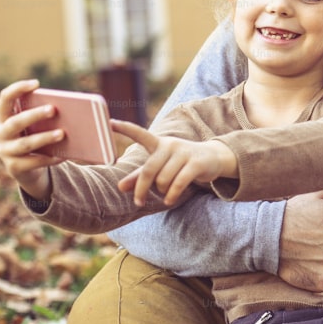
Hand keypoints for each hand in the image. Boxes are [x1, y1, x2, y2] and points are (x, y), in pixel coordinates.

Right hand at [0, 79, 62, 199]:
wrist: (28, 169)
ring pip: (25, 144)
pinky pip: (34, 162)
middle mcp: (0, 134)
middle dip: (35, 115)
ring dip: (45, 138)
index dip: (17, 89)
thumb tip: (72, 108)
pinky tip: (64, 155)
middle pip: (16, 122)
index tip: (36, 83)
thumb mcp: (35, 125)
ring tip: (63, 133)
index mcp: (3, 118)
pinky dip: (50, 158)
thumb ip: (44, 115)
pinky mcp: (14, 168)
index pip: (4, 99)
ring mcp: (5, 152)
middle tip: (54, 109)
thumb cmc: (34, 137)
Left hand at [112, 120, 235, 206]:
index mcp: (158, 143)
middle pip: (148, 170)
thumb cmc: (181, 163)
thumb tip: (119, 187)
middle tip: (138, 202)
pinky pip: (178, 183)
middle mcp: (170, 145)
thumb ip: (140, 176)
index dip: (125, 129)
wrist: (213, 158)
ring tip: (165, 194)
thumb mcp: (160, 167)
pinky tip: (169, 200)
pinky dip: (171, 195)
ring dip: (161, 192)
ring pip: (163, 179)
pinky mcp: (195, 163)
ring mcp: (183, 153)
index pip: (140, 134)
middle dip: (141, 189)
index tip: (109, 122)